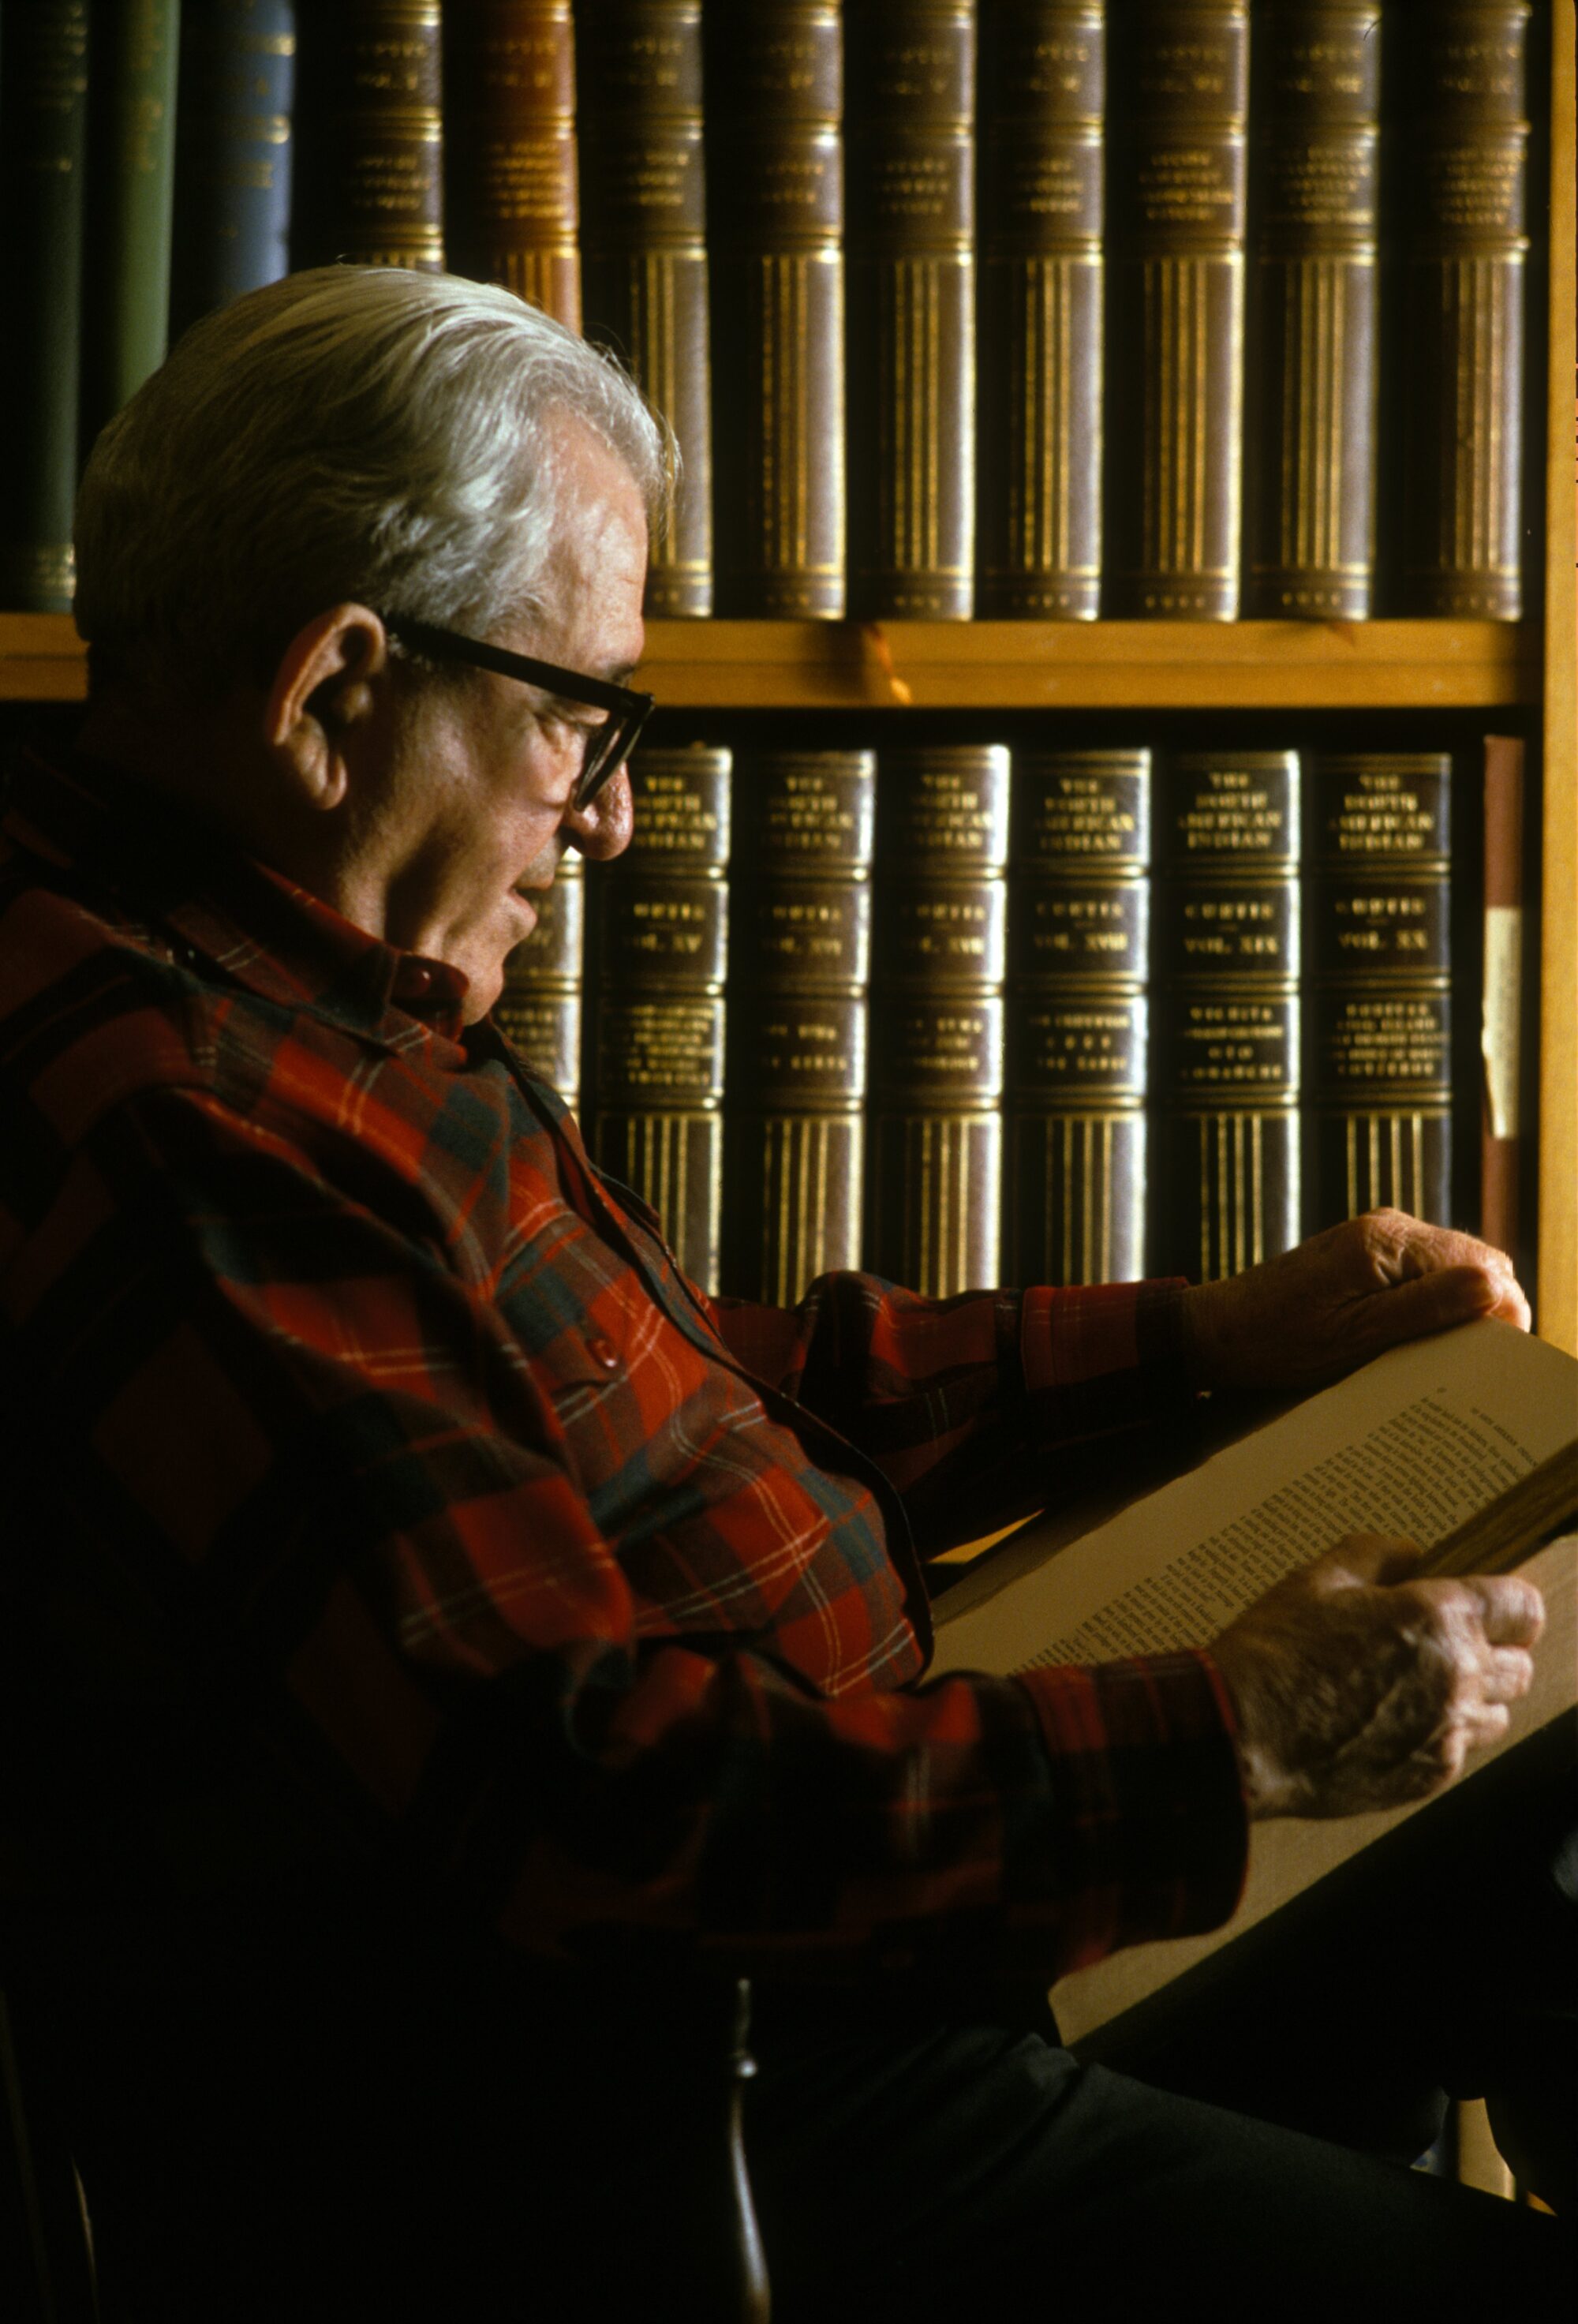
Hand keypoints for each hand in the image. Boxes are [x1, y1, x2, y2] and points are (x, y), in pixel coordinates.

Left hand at [1178, 1209, 1528, 1393]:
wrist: (1214, 1332)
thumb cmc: (1275, 1343)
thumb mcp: (1354, 1338)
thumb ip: (1424, 1309)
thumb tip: (1494, 1287)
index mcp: (1388, 1242)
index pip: (1484, 1267)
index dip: (1501, 1313)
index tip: (1487, 1360)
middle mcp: (1389, 1228)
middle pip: (1474, 1266)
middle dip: (1482, 1313)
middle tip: (1461, 1365)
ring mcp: (1377, 1239)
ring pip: (1451, 1274)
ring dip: (1454, 1313)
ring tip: (1434, 1358)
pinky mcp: (1365, 1257)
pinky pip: (1421, 1278)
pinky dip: (1428, 1308)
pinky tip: (1411, 1342)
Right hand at [1210, 1534, 1543, 1819]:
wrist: (1241, 1733)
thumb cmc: (1275, 1653)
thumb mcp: (1317, 1580)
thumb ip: (1376, 1556)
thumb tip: (1410, 1555)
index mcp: (1437, 1618)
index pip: (1525, 1609)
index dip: (1508, 1605)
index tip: (1488, 1607)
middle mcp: (1457, 1677)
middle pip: (1519, 1666)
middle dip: (1492, 1652)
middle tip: (1444, 1646)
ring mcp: (1447, 1733)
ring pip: (1496, 1714)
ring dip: (1472, 1698)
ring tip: (1417, 1688)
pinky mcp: (1429, 1777)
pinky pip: (1459, 1751)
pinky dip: (1438, 1735)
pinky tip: (1390, 1722)